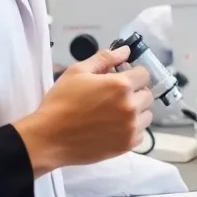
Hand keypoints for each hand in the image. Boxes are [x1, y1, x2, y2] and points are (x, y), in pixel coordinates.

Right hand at [15, 47, 153, 177]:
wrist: (49, 138)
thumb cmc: (61, 102)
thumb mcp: (78, 72)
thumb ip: (104, 58)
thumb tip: (125, 51)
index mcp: (121, 85)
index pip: (144, 74)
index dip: (134, 74)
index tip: (123, 79)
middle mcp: (130, 106)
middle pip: (148, 95)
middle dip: (136, 92)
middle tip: (116, 97)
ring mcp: (130, 127)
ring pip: (147, 115)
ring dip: (137, 112)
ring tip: (116, 113)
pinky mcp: (127, 145)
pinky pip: (140, 134)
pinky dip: (132, 130)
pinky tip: (114, 128)